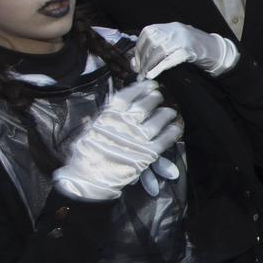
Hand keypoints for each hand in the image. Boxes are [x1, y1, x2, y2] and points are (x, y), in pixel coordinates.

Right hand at [52, 80, 182, 201]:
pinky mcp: (148, 153)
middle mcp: (126, 123)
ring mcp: (138, 138)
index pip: (128, 95)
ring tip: (171, 112)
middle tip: (159, 96)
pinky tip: (176, 127)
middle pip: (145, 105)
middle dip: (154, 98)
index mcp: (109, 115)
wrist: (90, 178)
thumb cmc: (86, 155)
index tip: (149, 84)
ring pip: (158, 120)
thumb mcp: (90, 129)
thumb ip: (105, 118)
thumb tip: (116, 107)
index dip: (141, 88)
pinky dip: (172, 132)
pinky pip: (165, 139)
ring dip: (166, 114)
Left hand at [133, 21, 237, 79]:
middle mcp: (175, 29)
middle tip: (139, 72)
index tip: (136, 62)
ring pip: (159, 51)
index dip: (139, 48)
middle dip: (142, 59)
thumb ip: (160, 46)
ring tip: (145, 76)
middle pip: (152, 42)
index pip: (147, 32)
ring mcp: (183, 39)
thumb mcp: (177, 41)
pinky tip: (153, 75)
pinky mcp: (190, 50)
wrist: (218, 50)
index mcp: (171, 26)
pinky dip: (159, 68)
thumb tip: (137, 61)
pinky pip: (170, 59)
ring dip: (149, 65)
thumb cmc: (195, 48)